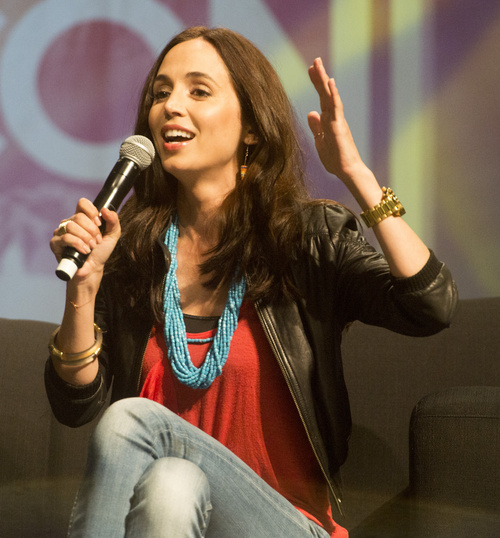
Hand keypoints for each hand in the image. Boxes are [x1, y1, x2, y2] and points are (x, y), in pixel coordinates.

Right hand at [50, 198, 120, 285]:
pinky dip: (78, 244)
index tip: (99, 224)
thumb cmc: (101, 251)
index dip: (91, 211)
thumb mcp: (113, 235)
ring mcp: (61, 232)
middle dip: (92, 230)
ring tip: (91, 247)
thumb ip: (113, 221)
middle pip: (79, 216)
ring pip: (72, 226)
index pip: (82, 203)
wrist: (93, 269)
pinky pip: (65, 238)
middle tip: (97, 241)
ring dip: (86, 238)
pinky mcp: (55, 243)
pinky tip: (84, 251)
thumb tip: (105, 209)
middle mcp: (70, 222)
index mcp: (83, 217)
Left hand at [307, 58, 368, 182]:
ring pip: (330, 96)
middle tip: (314, 60)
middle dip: (319, 77)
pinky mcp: (339, 125)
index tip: (310, 70)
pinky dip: (333, 94)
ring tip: (318, 65)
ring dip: (324, 80)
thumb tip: (311, 113)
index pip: (321, 98)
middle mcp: (334, 117)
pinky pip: (336, 107)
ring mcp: (337, 119)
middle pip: (325, 93)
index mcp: (328, 120)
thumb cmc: (335, 159)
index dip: (316, 84)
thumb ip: (316, 127)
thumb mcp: (320, 140)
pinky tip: (330, 82)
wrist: (347, 170)